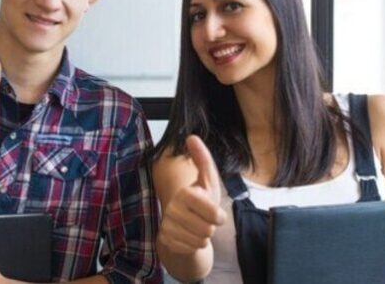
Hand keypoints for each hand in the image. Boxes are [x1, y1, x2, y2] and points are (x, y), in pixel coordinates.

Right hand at [158, 135, 226, 254]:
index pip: (214, 214)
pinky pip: (191, 248)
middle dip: (210, 227)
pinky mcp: (165, 239)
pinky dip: (193, 245)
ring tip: (195, 226)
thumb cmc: (199, 202)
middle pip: (208, 229)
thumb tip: (192, 136)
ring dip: (203, 236)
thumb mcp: (207, 181)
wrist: (180, 223)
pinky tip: (187, 235)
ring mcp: (168, 225)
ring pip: (201, 240)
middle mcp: (173, 208)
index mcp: (185, 193)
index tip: (216, 213)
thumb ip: (203, 159)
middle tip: (203, 219)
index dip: (219, 216)